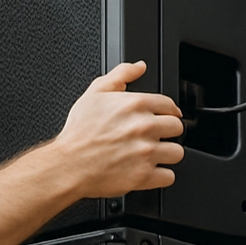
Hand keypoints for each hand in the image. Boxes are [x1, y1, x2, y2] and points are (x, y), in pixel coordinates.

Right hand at [50, 62, 184, 197]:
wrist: (68, 165)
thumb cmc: (78, 133)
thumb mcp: (95, 93)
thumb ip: (120, 74)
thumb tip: (139, 67)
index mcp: (136, 105)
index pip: (170, 106)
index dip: (167, 113)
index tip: (164, 119)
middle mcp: (145, 127)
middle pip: (177, 128)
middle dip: (167, 133)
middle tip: (153, 138)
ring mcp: (146, 152)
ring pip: (177, 152)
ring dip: (166, 155)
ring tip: (152, 156)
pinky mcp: (144, 175)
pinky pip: (168, 177)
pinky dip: (161, 176)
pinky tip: (150, 172)